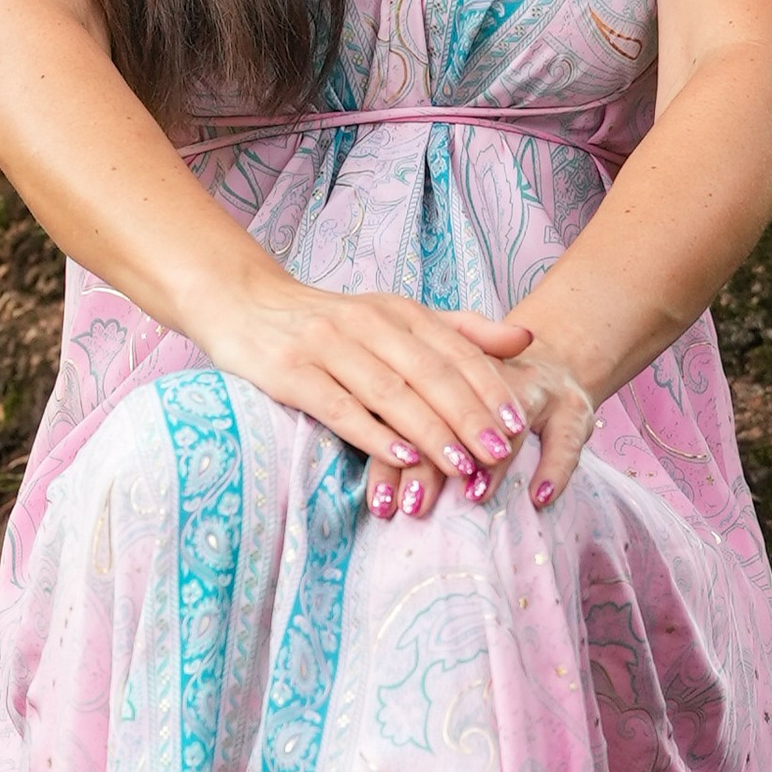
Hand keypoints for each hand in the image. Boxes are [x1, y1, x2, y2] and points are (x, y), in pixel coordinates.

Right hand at [202, 278, 536, 519]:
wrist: (245, 305)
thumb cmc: (331, 321)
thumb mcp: (396, 316)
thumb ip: (460, 330)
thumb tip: (526, 338)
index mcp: (397, 310)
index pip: (454, 350)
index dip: (488, 387)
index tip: (517, 424)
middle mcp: (366, 323)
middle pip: (428, 373)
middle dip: (469, 417)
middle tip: (501, 455)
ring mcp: (326, 346)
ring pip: (389, 393)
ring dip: (430, 432)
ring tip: (463, 467)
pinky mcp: (290, 372)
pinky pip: (339, 407)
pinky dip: (373, 434)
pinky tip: (401, 459)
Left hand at [383, 350, 597, 526]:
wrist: (550, 358)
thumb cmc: (482, 392)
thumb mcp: (443, 401)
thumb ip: (409, 433)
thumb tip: (377, 499)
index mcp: (452, 365)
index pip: (416, 406)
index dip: (395, 450)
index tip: (381, 500)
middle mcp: (492, 374)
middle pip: (460, 415)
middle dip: (436, 463)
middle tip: (415, 504)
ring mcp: (537, 390)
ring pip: (511, 425)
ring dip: (493, 462)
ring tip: (474, 494)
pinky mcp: (573, 409)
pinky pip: (566, 439)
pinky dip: (555, 468)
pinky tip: (539, 496)